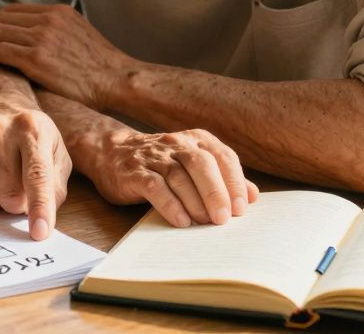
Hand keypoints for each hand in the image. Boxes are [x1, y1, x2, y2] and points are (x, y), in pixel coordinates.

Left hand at [0, 3, 134, 109]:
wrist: (117, 79)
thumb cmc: (100, 68)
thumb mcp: (79, 36)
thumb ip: (56, 33)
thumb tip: (33, 43)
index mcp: (57, 12)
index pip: (13, 10)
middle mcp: (47, 19)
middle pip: (0, 17)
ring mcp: (42, 37)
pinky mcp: (37, 58)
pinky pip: (0, 50)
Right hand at [0, 108, 71, 240]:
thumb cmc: (31, 141)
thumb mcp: (56, 156)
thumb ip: (55, 188)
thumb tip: (41, 219)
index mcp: (32, 128)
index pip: (37, 176)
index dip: (40, 207)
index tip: (40, 232)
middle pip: (10, 197)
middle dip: (18, 203)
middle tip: (20, 184)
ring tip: (1, 176)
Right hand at [83, 127, 257, 226]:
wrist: (111, 152)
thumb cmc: (160, 163)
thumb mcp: (192, 164)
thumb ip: (222, 177)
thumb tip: (252, 196)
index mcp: (195, 140)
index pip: (222, 156)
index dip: (234, 181)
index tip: (242, 208)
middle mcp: (175, 143)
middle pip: (200, 164)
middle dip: (216, 191)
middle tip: (224, 218)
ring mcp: (153, 157)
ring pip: (178, 176)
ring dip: (194, 201)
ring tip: (204, 223)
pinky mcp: (133, 172)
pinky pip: (154, 186)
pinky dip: (169, 204)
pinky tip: (180, 221)